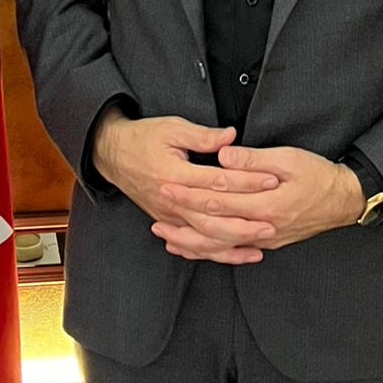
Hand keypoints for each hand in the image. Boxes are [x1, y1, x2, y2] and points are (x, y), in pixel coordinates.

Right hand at [92, 112, 281, 264]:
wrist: (112, 154)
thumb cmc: (142, 138)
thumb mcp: (172, 128)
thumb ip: (203, 136)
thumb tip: (231, 137)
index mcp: (174, 174)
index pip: (217, 182)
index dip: (246, 181)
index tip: (270, 180)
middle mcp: (171, 200)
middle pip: (212, 219)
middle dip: (244, 224)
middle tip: (271, 224)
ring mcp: (168, 215)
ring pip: (203, 238)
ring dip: (231, 245)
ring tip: (258, 247)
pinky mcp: (167, 221)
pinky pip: (192, 244)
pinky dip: (212, 253)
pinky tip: (232, 254)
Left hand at [156, 144, 363, 257]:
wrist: (343, 200)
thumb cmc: (318, 175)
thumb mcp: (289, 158)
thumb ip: (253, 159)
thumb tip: (223, 156)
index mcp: (266, 204)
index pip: (218, 200)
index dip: (190, 193)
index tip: (168, 184)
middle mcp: (262, 228)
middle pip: (213, 227)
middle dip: (182, 217)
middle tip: (159, 205)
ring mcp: (264, 240)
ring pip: (219, 247)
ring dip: (190, 241)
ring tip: (164, 234)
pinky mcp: (266, 243)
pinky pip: (231, 251)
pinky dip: (209, 251)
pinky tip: (192, 248)